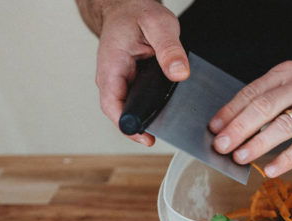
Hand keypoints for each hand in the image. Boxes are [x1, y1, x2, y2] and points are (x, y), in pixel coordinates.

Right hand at [95, 0, 188, 144]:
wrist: (130, 7)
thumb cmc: (138, 13)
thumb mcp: (159, 25)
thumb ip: (169, 49)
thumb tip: (179, 74)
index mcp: (112, 66)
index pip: (112, 105)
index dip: (128, 126)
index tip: (146, 138)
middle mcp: (112, 77)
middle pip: (123, 113)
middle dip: (142, 127)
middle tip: (167, 135)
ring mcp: (121, 82)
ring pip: (132, 108)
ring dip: (148, 119)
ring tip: (171, 127)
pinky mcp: (131, 83)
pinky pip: (138, 101)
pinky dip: (152, 109)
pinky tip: (168, 114)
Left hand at [209, 59, 291, 176]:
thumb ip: (274, 94)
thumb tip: (240, 122)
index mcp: (287, 73)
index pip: (251, 91)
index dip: (230, 111)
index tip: (213, 128)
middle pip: (263, 107)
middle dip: (238, 128)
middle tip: (220, 146)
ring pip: (283, 124)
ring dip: (258, 143)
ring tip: (240, 158)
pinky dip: (287, 158)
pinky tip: (271, 169)